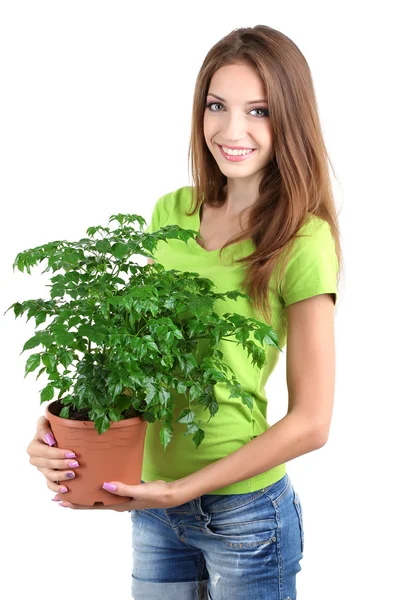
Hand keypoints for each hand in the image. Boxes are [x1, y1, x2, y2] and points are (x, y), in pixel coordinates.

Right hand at [26, 415, 78, 495]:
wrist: (55, 432)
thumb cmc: (51, 425)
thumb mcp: (45, 421)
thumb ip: (42, 427)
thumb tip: (49, 440)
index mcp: (34, 447)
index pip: (46, 452)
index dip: (58, 454)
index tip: (72, 453)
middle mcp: (35, 459)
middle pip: (48, 465)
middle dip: (62, 465)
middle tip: (76, 463)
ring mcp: (41, 469)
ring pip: (49, 475)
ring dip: (61, 476)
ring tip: (73, 474)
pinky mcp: (47, 475)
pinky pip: (50, 484)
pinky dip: (56, 488)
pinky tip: (66, 489)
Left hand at [53, 479, 183, 510]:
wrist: (168, 495)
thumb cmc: (154, 494)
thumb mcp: (139, 491)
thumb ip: (122, 488)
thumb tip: (104, 485)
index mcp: (117, 504)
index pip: (92, 505)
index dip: (76, 504)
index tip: (61, 501)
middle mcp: (116, 502)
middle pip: (91, 502)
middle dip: (75, 499)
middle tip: (58, 494)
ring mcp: (120, 497)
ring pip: (98, 496)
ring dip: (85, 493)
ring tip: (73, 486)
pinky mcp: (125, 490)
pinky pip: (108, 489)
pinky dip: (99, 486)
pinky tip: (96, 480)